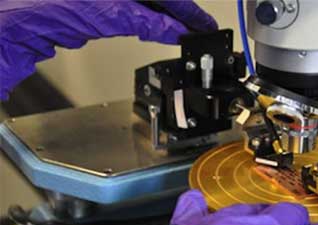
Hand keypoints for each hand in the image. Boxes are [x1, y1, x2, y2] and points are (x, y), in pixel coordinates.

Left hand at [0, 0, 216, 99]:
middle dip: (180, 13)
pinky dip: (144, 22)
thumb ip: (140, 20)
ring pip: (144, 4)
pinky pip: (129, 12)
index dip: (186, 9)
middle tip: (199, 29)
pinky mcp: (96, 5)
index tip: (202, 24)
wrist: (10, 19)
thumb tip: (169, 29)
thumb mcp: (100, 11)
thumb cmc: (39, 5)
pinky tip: (154, 28)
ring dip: (165, 18)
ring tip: (184, 30)